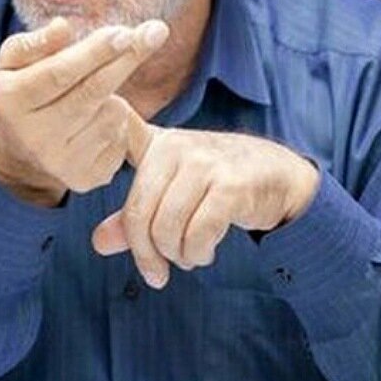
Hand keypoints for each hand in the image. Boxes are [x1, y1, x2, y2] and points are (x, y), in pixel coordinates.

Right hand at [0, 17, 169, 206]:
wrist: (18, 154)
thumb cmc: (22, 92)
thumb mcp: (13, 62)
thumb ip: (36, 42)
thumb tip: (63, 27)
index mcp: (11, 100)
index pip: (59, 73)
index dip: (94, 52)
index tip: (125, 32)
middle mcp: (34, 136)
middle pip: (92, 92)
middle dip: (127, 59)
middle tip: (156, 31)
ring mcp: (60, 162)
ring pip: (112, 114)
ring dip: (115, 95)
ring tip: (94, 95)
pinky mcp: (85, 179)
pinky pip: (120, 139)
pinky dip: (118, 122)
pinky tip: (97, 121)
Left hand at [91, 120, 319, 287]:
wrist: (281, 177)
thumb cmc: (219, 184)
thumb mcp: (172, 193)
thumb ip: (136, 217)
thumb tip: (99, 243)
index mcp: (157, 144)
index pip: (122, 127)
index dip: (106, 119)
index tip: (104, 108)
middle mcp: (176, 148)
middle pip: (140, 215)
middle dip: (146, 255)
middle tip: (158, 272)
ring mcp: (204, 164)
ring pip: (167, 230)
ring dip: (177, 257)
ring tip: (189, 256)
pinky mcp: (231, 186)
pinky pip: (198, 235)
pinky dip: (198, 254)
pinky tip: (205, 252)